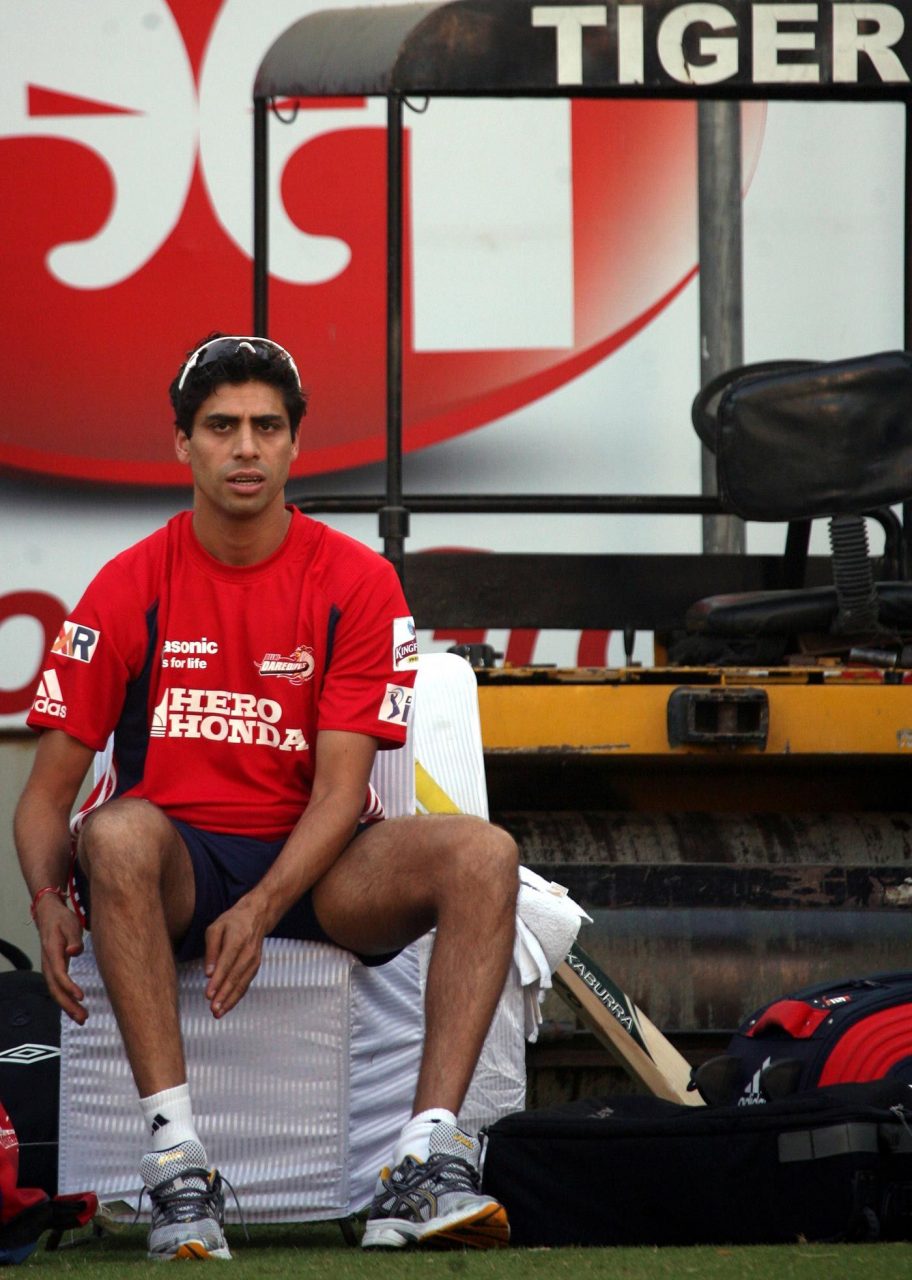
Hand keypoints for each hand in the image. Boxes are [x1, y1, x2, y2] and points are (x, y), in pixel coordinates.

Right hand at [36, 897, 86, 1024]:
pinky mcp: (53, 970)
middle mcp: (48, 964)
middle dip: (68, 1005)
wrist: (49, 915)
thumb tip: (74, 951)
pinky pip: (57, 989)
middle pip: (55, 989)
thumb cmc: (61, 920)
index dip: (69, 987)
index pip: (59, 974)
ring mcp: (49, 968)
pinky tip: (75, 1009)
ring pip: (55, 992)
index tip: (81, 997)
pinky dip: (66, 1000)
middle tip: (83, 1017)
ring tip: (82, 1018)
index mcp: (52, 953)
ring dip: (67, 1006)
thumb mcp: (70, 924)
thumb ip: (74, 939)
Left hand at [203, 896, 269, 1018]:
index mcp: (237, 940)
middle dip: (224, 995)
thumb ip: (211, 950)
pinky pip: (246, 984)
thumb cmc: (232, 922)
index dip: (217, 980)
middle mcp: (248, 952)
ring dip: (230, 1000)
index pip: (226, 963)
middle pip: (235, 977)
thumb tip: (207, 973)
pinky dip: (236, 996)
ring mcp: (254, 961)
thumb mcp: (215, 929)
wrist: (256, 916)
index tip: (208, 994)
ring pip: (242, 984)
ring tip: (218, 1013)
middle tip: (213, 1010)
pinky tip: (227, 1006)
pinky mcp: (256, 967)